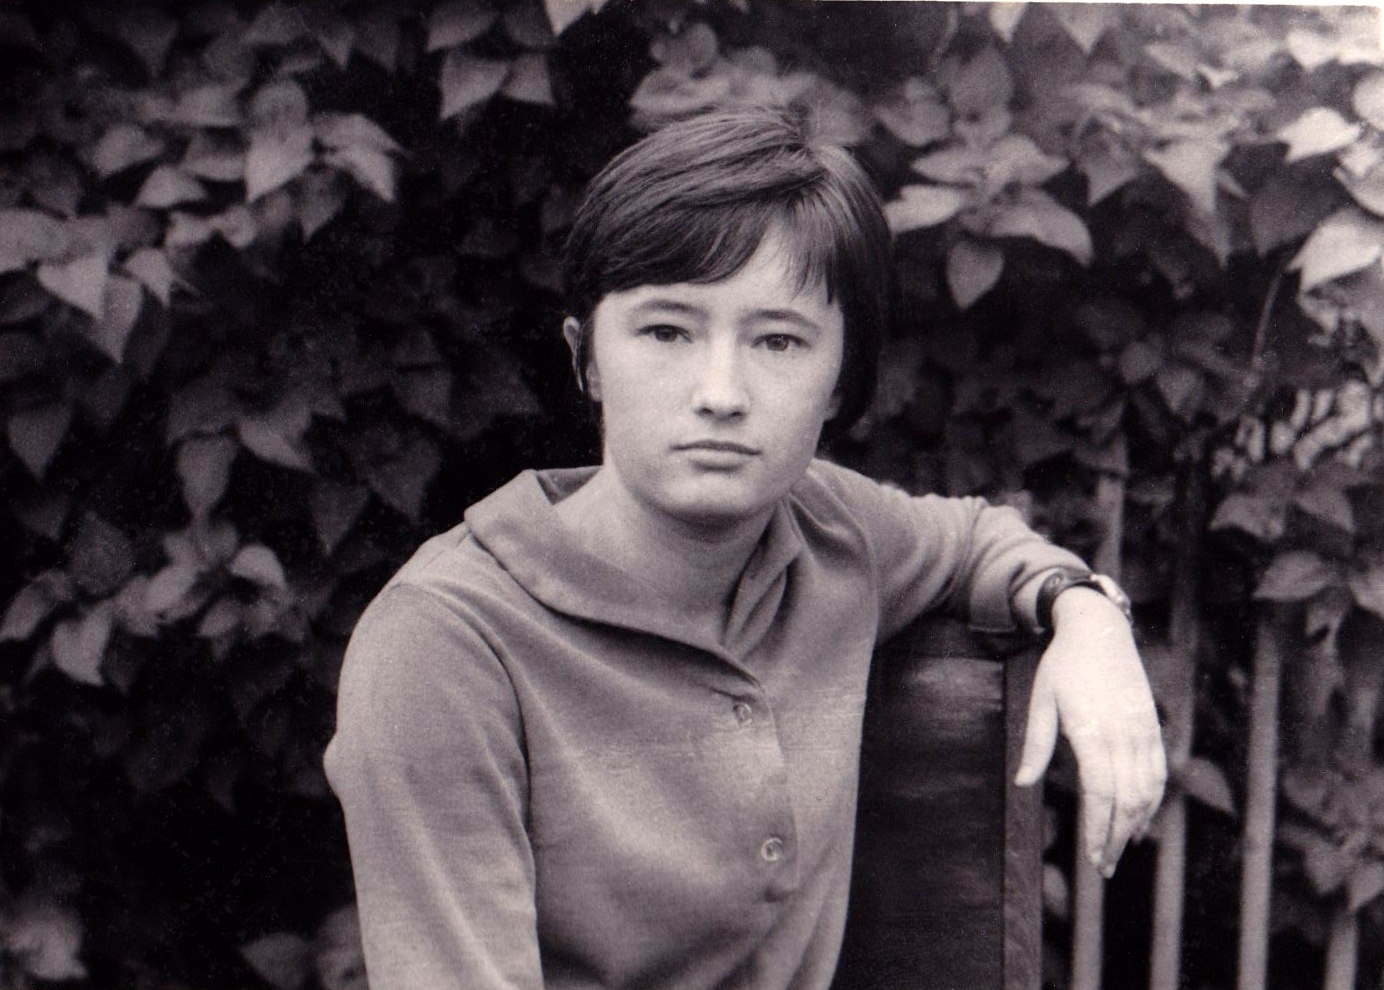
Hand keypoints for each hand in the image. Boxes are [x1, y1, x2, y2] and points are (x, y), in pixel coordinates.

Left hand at [1013, 588, 1165, 877]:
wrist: (1100, 630)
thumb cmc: (1063, 665)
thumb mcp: (1040, 700)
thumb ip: (1036, 744)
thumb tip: (1023, 784)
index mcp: (1092, 729)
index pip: (1100, 792)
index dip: (1098, 828)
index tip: (1093, 856)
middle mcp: (1123, 733)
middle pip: (1127, 799)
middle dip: (1116, 838)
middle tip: (1104, 867)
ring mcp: (1142, 730)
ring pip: (1148, 790)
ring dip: (1136, 825)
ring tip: (1119, 849)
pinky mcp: (1152, 727)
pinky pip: (1158, 773)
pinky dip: (1151, 801)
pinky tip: (1139, 819)